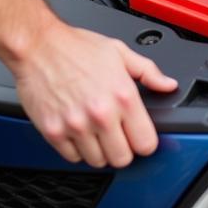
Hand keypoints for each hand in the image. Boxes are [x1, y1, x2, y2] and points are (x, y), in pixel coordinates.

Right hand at [10, 20, 177, 167]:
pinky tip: (77, 130)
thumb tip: (168, 85)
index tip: (138, 135)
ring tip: (94, 129)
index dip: (144, 141)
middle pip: (123, 159)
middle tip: (116, 134)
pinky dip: (77, 149)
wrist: (38, 45)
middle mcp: (101, 114)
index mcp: (122, 95)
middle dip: (122, 148)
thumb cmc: (76, 46)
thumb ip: (148, 71)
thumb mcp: (119, 51)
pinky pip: (73, 158)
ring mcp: (76, 126)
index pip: (146, 143)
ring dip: (99, 150)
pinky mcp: (54, 132)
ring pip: (98, 161)